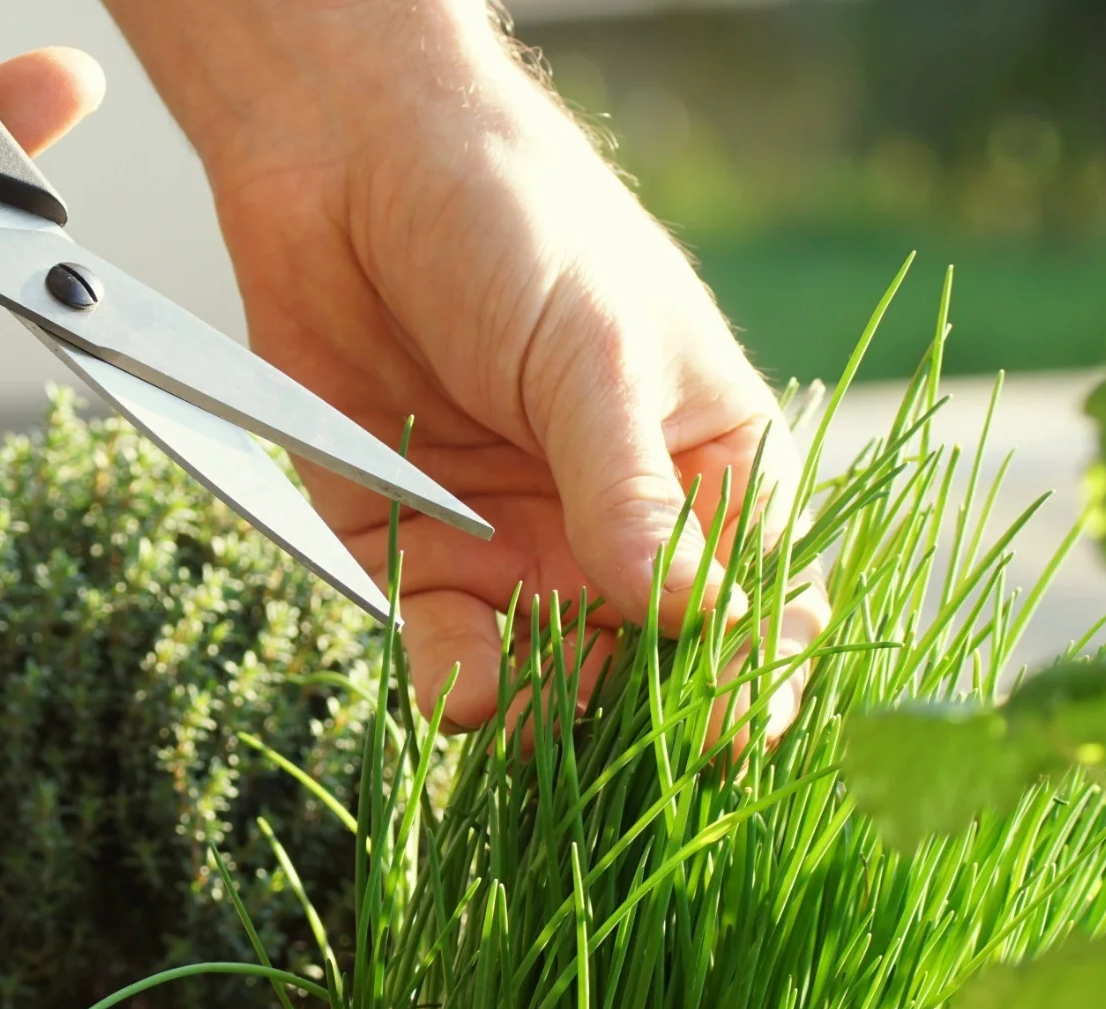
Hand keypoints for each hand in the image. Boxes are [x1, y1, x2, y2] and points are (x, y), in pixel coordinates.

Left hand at [108, 0, 822, 732]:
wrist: (346, 165)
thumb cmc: (512, 223)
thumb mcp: (592, 352)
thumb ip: (631, 492)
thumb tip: (691, 616)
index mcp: (707, 467)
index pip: (759, 599)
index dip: (754, 671)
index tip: (735, 722)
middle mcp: (619, 528)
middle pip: (654, 667)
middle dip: (642, 715)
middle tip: (623, 746)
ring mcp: (518, 549)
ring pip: (552, 682)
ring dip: (548, 713)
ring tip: (533, 712)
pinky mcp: (413, 557)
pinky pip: (445, 652)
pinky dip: (457, 684)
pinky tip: (463, 691)